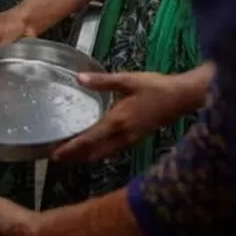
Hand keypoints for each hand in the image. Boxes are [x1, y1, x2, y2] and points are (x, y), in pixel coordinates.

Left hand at [51, 71, 191, 161]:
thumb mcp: (127, 80)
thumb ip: (102, 81)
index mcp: (117, 122)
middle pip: (93, 152)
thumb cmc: (154, 87)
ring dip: (85, 156)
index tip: (54, 154)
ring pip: (103, 154)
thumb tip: (79, 78)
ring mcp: (130, 140)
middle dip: (74, 157)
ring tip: (69, 154)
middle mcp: (122, 136)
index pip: (89, 140)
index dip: (71, 148)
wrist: (181, 98)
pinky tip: (92, 146)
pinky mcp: (136, 139)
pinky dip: (98, 152)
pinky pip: (112, 150)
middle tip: (54, 157)